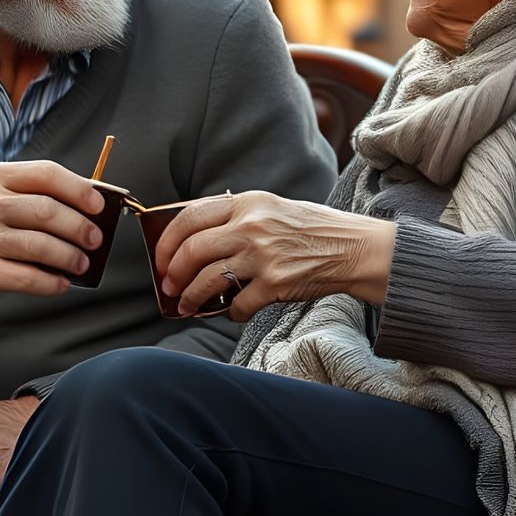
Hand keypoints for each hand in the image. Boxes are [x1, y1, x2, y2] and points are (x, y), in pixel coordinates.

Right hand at [0, 160, 106, 332]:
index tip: (99, 206)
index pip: (46, 173)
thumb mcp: (6, 198)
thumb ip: (43, 197)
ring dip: (69, 257)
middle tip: (95, 239)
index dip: (79, 189)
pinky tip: (61, 283)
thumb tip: (94, 212)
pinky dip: (51, 283)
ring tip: (81, 263)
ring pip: (40, 246)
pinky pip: (28, 278)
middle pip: (47, 211)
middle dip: (79, 227)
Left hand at [153, 191, 396, 320]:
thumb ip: (236, 217)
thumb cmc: (312, 230)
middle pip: (193, 250)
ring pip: (208, 280)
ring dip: (191, 297)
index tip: (161, 258)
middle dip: (172, 273)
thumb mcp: (271, 208)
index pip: (189, 216)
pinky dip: (229, 313)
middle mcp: (251, 226)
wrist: (354, 248)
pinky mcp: (275, 284)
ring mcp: (263, 256)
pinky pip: (237, 305)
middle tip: (168, 286)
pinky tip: (232, 311)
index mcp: (247, 203)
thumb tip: (193, 239)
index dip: (167, 241)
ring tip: (186, 305)